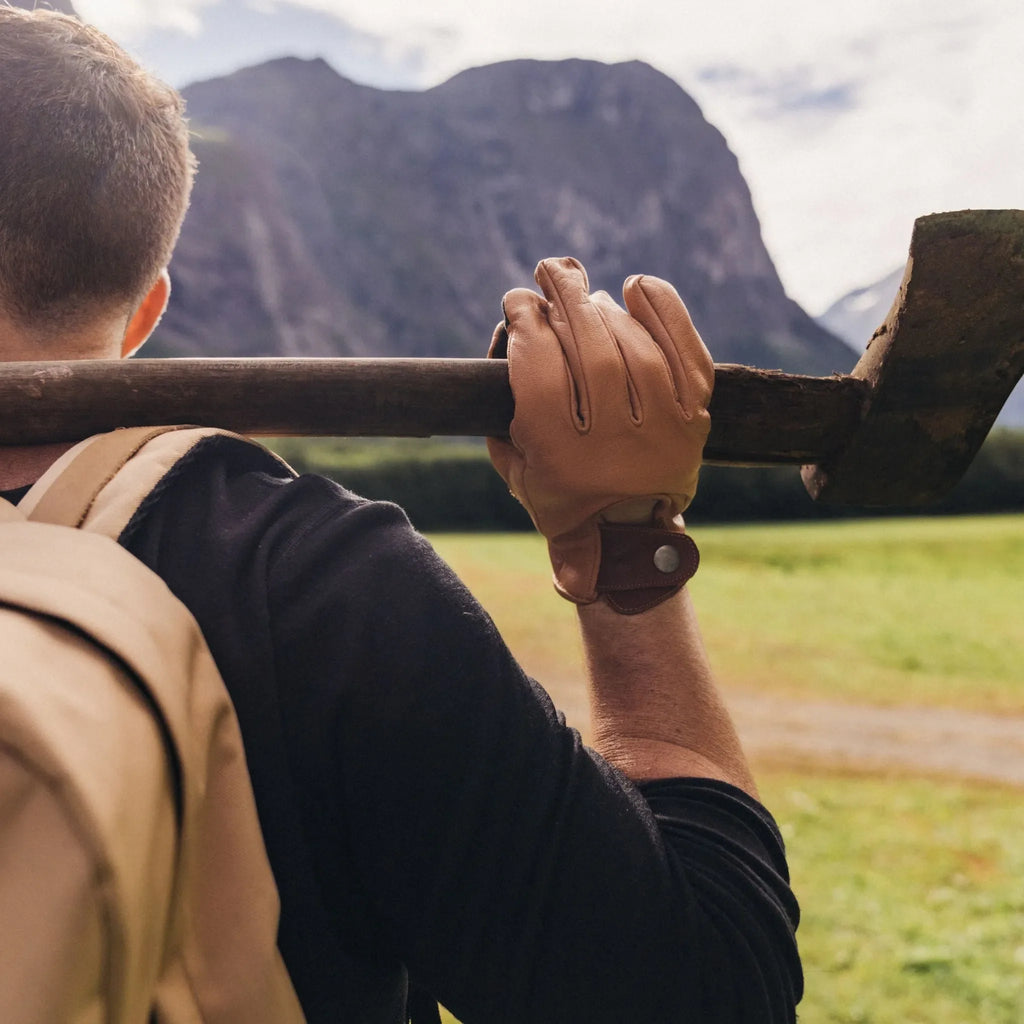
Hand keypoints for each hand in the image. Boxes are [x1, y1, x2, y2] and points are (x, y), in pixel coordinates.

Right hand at [487, 257, 712, 602]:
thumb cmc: (563, 497)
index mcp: (562, 460)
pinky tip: (637, 287)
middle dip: (564, 300)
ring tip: (584, 291)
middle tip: (550, 271)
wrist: (628, 537)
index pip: (540, 373)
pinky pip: (686, 355)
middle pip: (589, 352)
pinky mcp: (696, 421)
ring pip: (633, 349)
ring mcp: (664, 432)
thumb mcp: (517, 472)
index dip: (526, 325)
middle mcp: (616, 446)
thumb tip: (509, 334)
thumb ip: (502, 416)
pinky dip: (665, 313)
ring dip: (603, 310)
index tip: (517, 301)